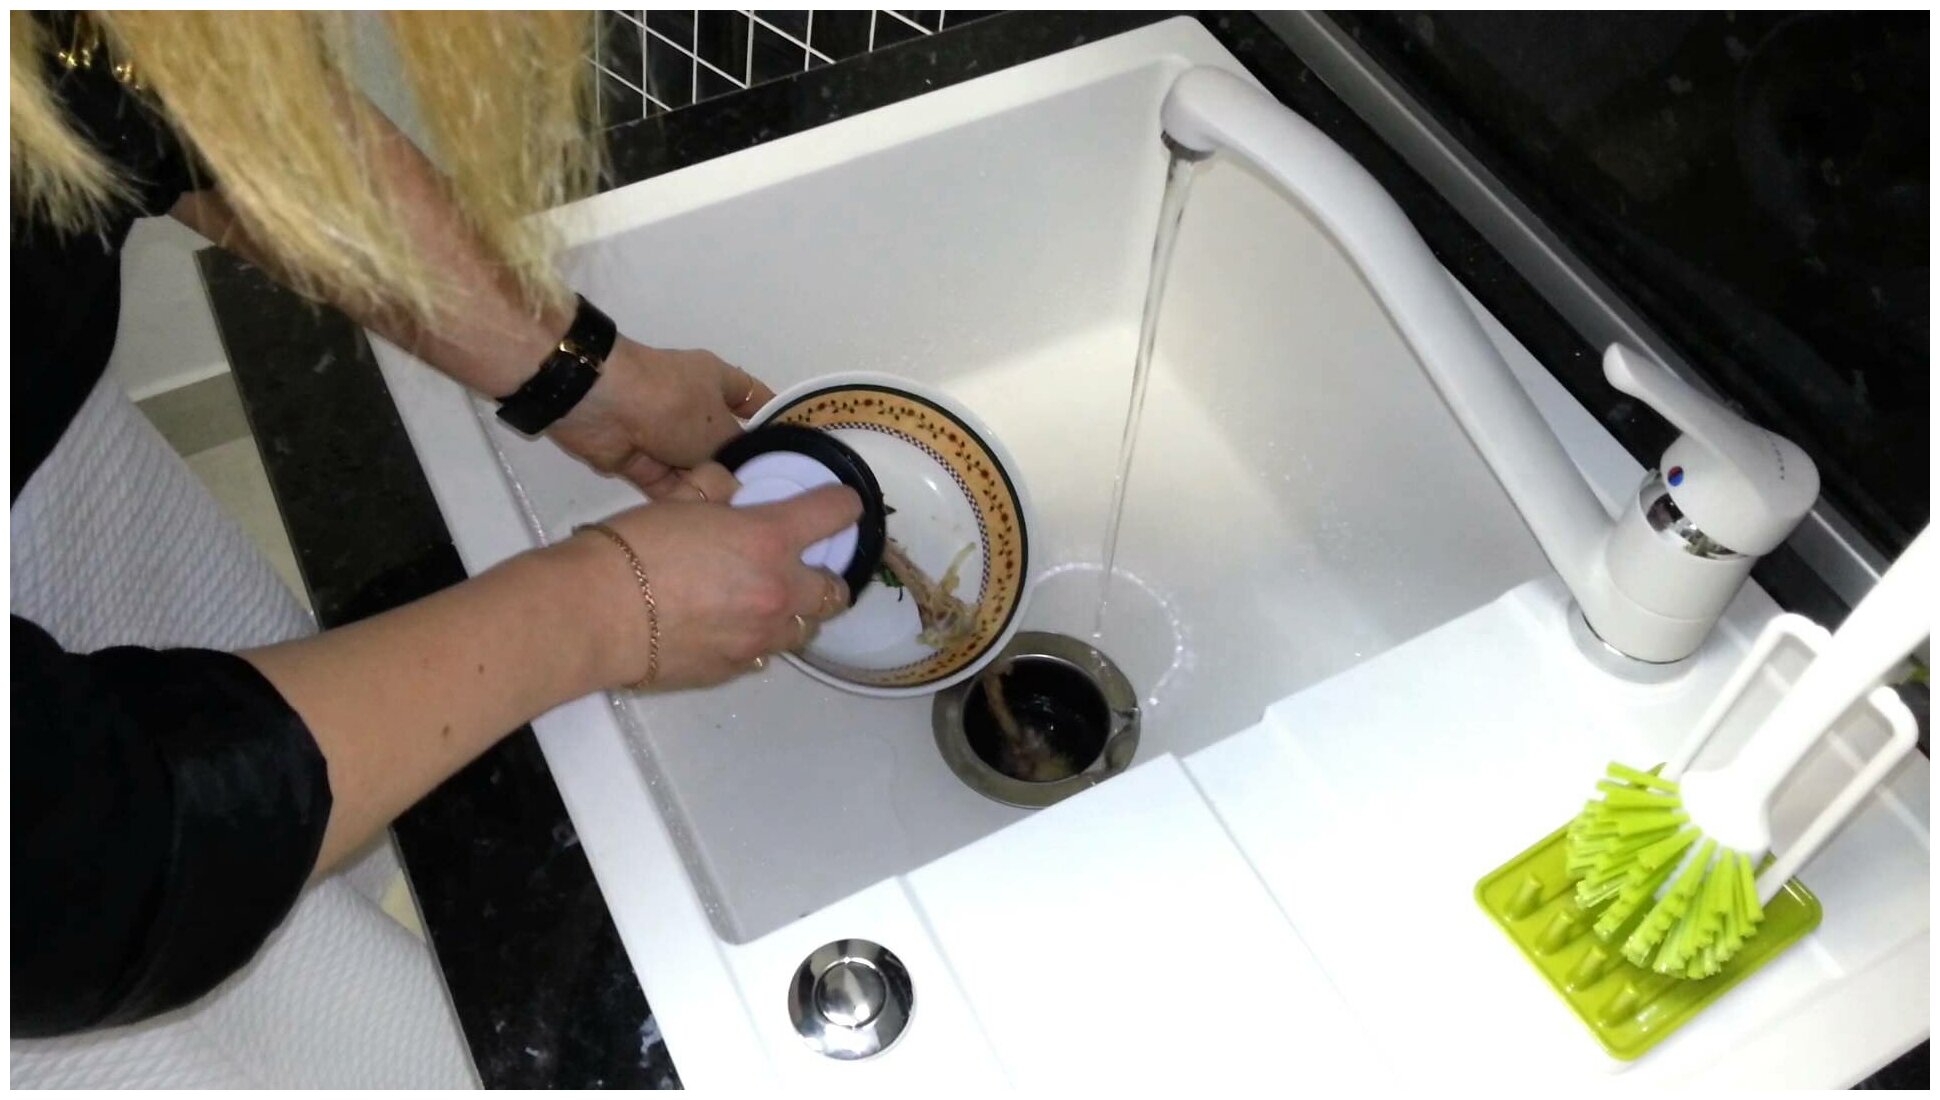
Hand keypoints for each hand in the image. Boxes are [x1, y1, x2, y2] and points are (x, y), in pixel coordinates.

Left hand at [545, 337, 775, 498]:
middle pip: (725, 443)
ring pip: (697, 469)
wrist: (601, 404)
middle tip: (770, 502)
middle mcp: (693, 407)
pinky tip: (707, 524)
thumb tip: (745, 476)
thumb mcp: (720, 427)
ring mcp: (664, 434)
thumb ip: (738, 454)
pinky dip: (682, 501)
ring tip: (741, 519)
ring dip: (711, 490)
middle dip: (742, 469)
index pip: (754, 399)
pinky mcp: (640, 460)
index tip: (796, 452)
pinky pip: (669, 485)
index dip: (774, 421)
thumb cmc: (673, 403)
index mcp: (717, 381)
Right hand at [564, 483, 861, 690]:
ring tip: (766, 604)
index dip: (844, 506)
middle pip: (836, 591)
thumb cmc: (631, 549)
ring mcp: (760, 636)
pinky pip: (765, 653)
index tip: (844, 506)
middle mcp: (778, 590)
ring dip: (795, 614)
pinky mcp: (735, 667)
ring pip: (804, 629)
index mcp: (769, 539)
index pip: (834, 515)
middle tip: (804, 569)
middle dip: (825, 578)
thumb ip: (717, 493)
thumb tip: (732, 492)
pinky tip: (729, 628)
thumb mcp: (679, 500)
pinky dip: (758, 639)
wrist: (596, 613)